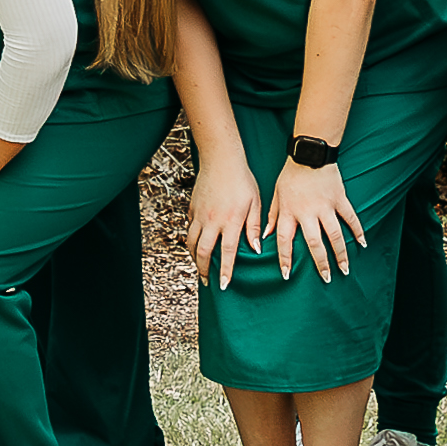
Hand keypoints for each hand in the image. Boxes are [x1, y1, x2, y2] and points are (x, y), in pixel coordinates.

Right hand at [188, 159, 264, 291]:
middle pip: (203, 251)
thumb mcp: (255, 203)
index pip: (227, 252)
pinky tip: (196, 245)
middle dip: (204, 270)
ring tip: (200, 267)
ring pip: (192, 242)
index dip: (225, 271)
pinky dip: (192, 241)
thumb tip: (256, 248)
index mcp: (231, 221)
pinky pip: (189, 229)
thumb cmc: (242, 180)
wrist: (221, 160)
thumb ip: (254, 227)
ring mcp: (200, 215)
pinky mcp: (192, 208)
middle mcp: (212, 220)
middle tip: (207, 282)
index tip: (224, 285)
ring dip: (195, 257)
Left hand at [265, 160, 365, 282]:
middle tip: (327, 279)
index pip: (284, 240)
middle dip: (320, 263)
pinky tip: (363, 244)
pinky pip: (350, 218)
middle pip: (314, 243)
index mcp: (289, 212)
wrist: (308, 153)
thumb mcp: (276, 195)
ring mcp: (325, 206)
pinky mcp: (339, 199)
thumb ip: (272, 217)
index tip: (286, 275)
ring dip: (341, 254)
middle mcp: (307, 212)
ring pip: (335, 235)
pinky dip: (358, 231)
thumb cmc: (289, 175)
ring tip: (345, 270)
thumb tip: (264, 238)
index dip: (284, 258)